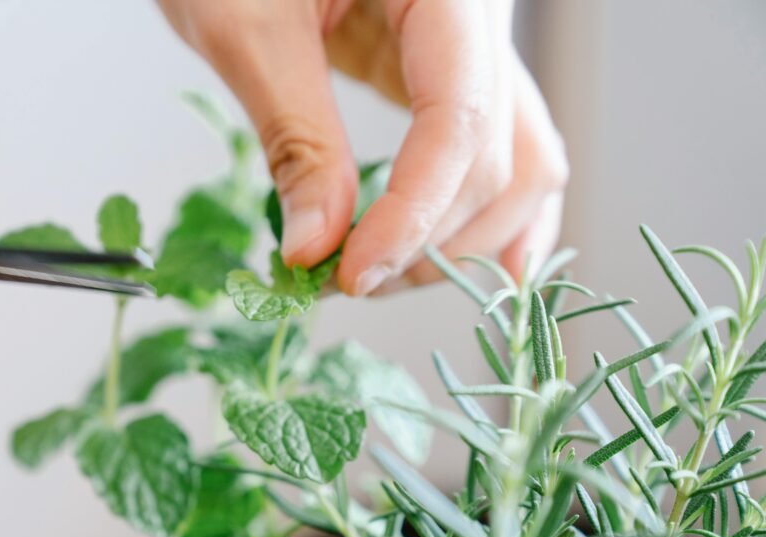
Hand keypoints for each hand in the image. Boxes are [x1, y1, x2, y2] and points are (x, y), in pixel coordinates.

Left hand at [157, 0, 567, 295]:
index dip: (412, 213)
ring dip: (460, 239)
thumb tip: (315, 247)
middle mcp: (480, 17)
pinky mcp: (451, 74)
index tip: (351, 273)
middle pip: (497, 156)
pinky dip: (486, 213)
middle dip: (427, 238)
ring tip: (383, 276)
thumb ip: (294, 139)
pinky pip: (500, 150)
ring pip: (519, 163)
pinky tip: (472, 266)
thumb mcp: (246, 25)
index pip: (458, 119)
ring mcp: (476, 48)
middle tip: (343, 281)